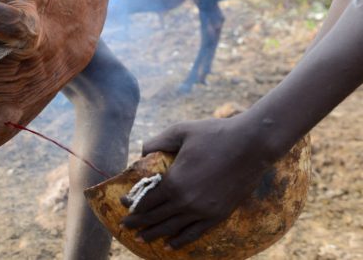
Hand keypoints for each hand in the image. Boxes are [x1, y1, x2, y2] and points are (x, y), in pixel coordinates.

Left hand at [121, 115, 272, 248]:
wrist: (252, 144)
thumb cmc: (215, 133)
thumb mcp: (180, 131)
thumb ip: (157, 142)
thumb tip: (142, 152)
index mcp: (174, 182)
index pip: (147, 200)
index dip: (133, 204)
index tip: (123, 205)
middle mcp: (186, 201)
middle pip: (156, 217)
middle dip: (139, 222)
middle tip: (126, 226)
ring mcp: (203, 211)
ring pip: (173, 228)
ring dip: (155, 233)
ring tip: (142, 238)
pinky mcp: (219, 215)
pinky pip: (196, 233)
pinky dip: (181, 240)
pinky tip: (172, 244)